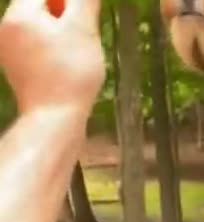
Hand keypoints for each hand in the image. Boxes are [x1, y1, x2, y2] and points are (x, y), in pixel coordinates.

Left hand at [0, 0, 104, 114]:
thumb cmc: (71, 70)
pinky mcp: (16, 68)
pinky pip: (35, 45)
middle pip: (39, 6)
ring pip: (39, 27)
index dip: (71, 1)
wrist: (54, 117)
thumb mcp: (83, 29)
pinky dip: (53, 47)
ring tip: (79, 50)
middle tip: (85, 33)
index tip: (87, 16)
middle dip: (66, 14)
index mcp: (19, 14)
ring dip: (62, 31)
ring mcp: (8, 49)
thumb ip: (84, 0)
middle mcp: (6, 28)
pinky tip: (68, 64)